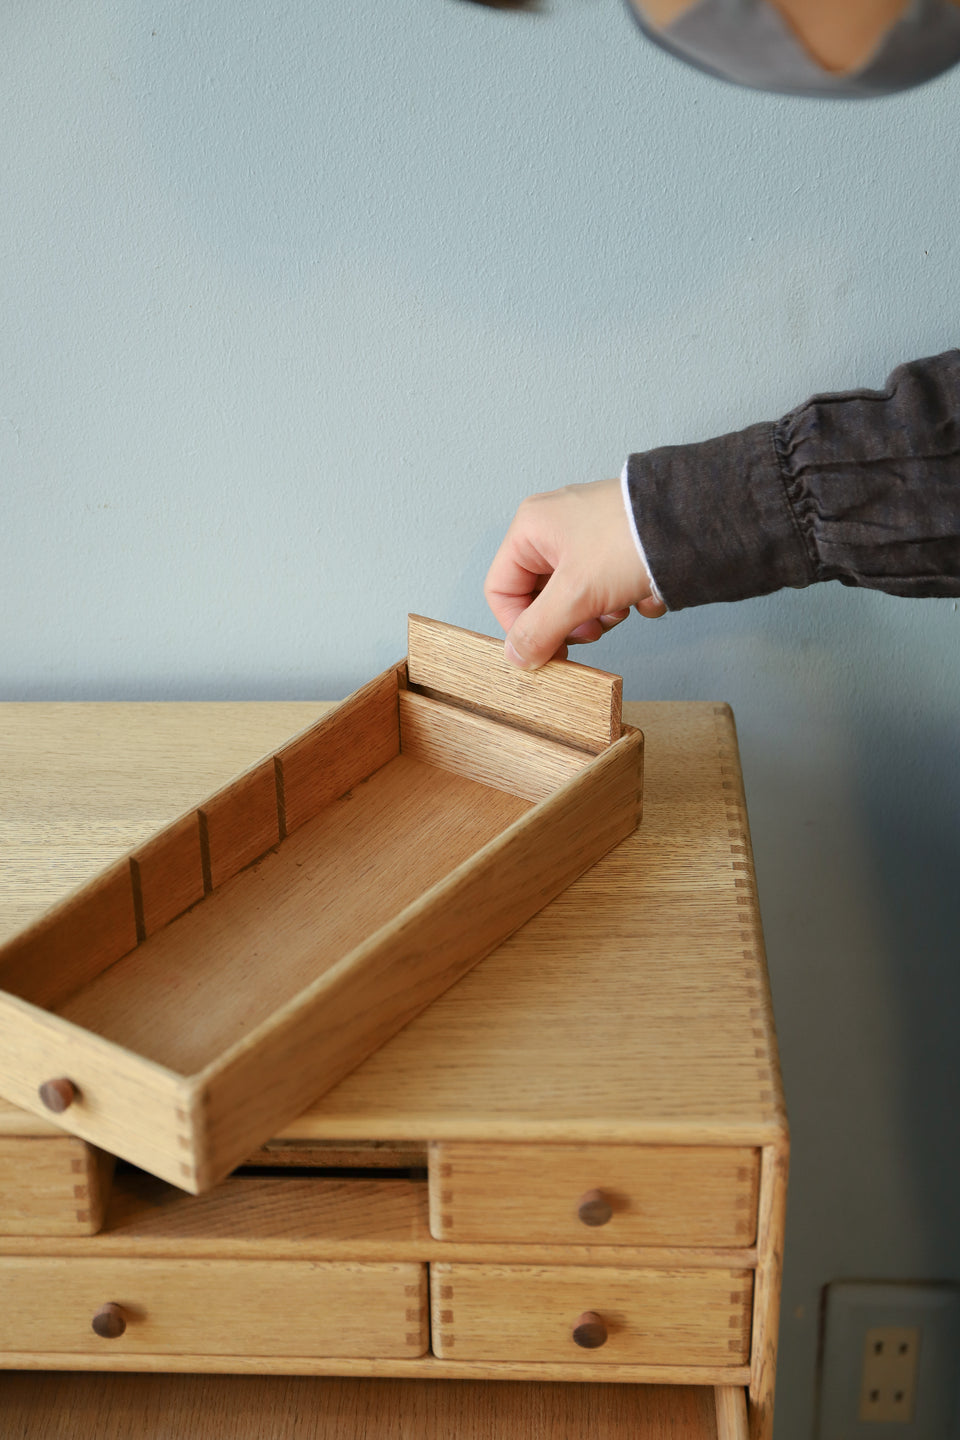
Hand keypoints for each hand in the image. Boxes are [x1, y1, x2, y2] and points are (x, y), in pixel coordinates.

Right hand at [484, 478, 665, 669]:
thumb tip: (517, 657)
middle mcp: (555, 527)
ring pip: (575, 597)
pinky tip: (642, 593)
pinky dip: (623, 600)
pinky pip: (606, 587)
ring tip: (620, 607)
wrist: (695, 523)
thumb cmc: (630, 542)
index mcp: (531, 528)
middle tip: (590, 630)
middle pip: (540, 596)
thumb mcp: (575, 596)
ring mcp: (588, 535)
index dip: (519, 626)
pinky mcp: (618, 546)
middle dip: (567, 621)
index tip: (544, 650)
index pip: (501, 589)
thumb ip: (538, 631)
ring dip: (598, 614)